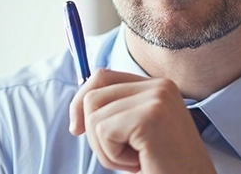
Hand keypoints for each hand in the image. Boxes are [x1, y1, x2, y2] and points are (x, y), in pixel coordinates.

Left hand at [69, 69, 215, 173]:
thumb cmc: (163, 167)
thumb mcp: (137, 134)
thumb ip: (117, 112)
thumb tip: (77, 110)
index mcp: (159, 86)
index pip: (102, 77)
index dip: (81, 102)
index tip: (76, 129)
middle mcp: (160, 86)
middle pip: (93, 95)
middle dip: (94, 133)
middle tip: (124, 155)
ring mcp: (157, 98)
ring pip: (94, 115)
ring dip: (105, 148)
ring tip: (135, 160)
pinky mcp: (150, 116)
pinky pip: (104, 131)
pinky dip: (113, 156)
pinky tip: (139, 163)